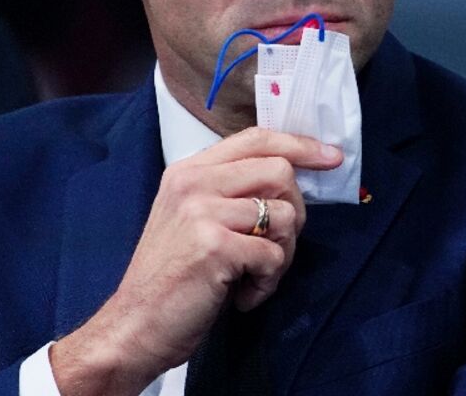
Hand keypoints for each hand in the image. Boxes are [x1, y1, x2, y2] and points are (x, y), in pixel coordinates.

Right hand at [50, 128, 340, 393]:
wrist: (134, 327)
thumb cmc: (171, 277)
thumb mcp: (193, 218)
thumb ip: (232, 191)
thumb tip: (293, 178)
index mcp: (189, 171)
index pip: (256, 138)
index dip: (300, 145)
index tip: (331, 157)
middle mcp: (193, 184)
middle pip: (280, 172)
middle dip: (294, 213)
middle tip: (275, 246)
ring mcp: (201, 213)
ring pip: (284, 216)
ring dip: (282, 254)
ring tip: (255, 275)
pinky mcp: (214, 246)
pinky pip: (274, 256)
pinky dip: (268, 282)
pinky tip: (244, 294)